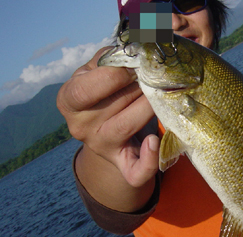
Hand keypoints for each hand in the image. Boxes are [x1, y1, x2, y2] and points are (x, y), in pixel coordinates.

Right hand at [57, 47, 158, 210]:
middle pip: (113, 105)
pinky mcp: (124, 165)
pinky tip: (154, 141)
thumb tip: (134, 48)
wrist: (110, 132)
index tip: (134, 65)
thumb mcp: (96, 74)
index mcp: (69, 101)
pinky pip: (136, 171)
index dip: (112, 76)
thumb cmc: (106, 94)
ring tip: (163, 92)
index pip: (84, 90)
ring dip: (149, 105)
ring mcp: (102, 147)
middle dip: (139, 86)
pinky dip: (149, 161)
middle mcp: (81, 127)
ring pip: (127, 126)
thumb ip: (108, 60)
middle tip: (158, 75)